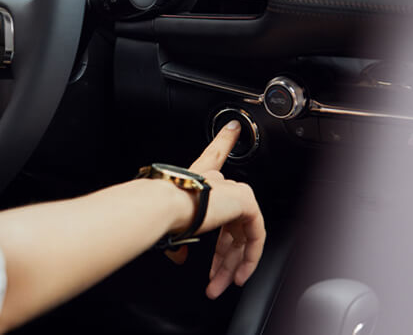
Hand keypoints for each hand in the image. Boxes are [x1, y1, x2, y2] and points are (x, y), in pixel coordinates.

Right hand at [170, 121, 265, 298]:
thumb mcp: (169, 227)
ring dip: (232, 265)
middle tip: (216, 280)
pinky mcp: (244, 201)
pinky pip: (255, 235)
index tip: (233, 128)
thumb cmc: (156, 211)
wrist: (160, 206)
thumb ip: (179, 239)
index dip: (223, 140)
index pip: (213, 155)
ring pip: (241, 233)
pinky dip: (249, 258)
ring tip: (223, 286)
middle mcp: (214, 179)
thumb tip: (179, 255)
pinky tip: (239, 274)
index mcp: (195, 178)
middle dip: (223, 257)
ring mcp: (231, 188)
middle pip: (230, 219)